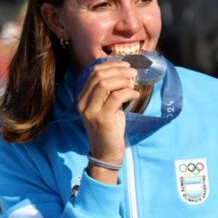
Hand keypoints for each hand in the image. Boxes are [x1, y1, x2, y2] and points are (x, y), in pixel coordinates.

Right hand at [77, 61, 137, 180]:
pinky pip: (116, 97)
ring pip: (105, 85)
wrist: (105, 152)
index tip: (125, 65)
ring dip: (123, 80)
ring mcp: (91, 111)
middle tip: (133, 73)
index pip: (93, 72)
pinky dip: (128, 92)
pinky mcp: (102, 119)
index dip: (111, 65)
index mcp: (82, 97)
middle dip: (118, 70)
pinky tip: (135, 95)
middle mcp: (82, 102)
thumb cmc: (109, 128)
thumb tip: (125, 72)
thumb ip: (109, 91)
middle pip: (99, 76)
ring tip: (134, 83)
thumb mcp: (105, 106)